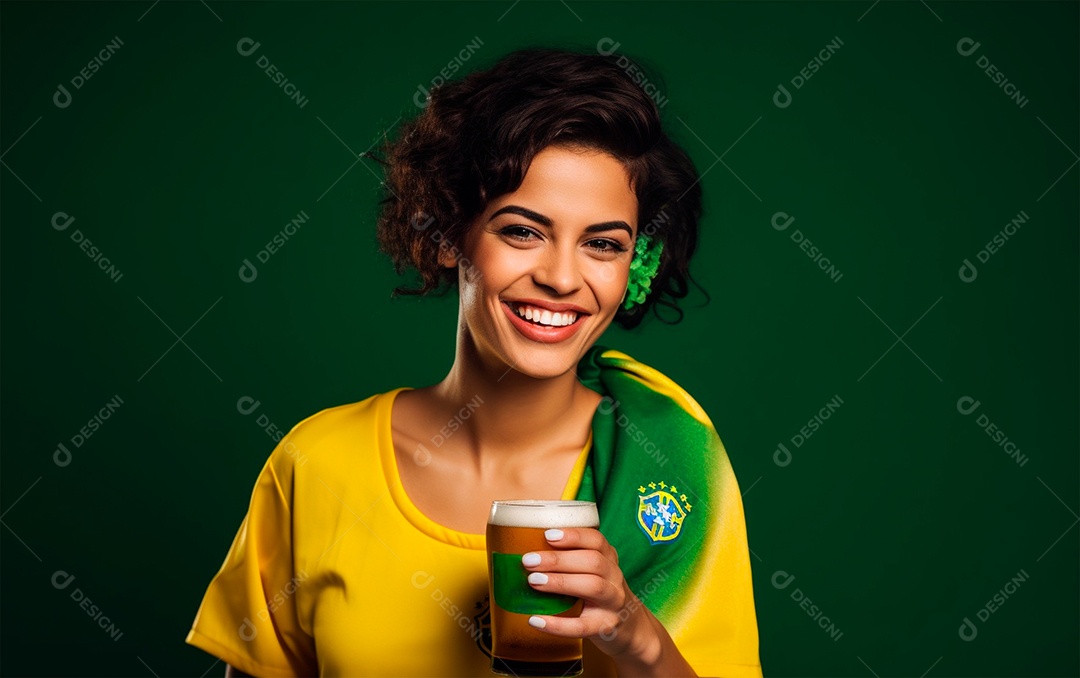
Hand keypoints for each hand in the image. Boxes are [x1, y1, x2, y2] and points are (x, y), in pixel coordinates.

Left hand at [520, 527, 659, 662]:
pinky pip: (581, 626)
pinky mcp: (606, 627)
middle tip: (529, 561)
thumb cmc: (601, 594)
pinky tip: (536, 620)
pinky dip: (557, 624)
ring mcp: (613, 603)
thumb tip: (526, 551)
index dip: (574, 536)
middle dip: (558, 559)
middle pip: (593, 562)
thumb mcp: (594, 571)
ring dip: (560, 582)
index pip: (597, 541)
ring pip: (593, 587)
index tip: (548, 535)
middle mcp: (614, 578)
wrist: (632, 629)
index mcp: (609, 559)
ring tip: (533, 581)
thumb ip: (571, 560)